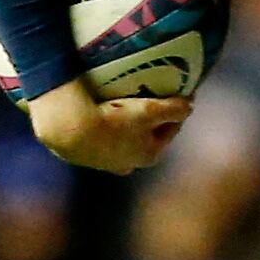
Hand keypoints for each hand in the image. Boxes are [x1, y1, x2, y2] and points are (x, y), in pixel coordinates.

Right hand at [27, 77, 189, 173]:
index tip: (176, 95)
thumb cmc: (115, 120)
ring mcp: (104, 162)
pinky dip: (102, 127)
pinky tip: (96, 114)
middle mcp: (129, 164)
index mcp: (150, 155)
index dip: (175, 111)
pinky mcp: (82, 155)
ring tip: (120, 104)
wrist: (69, 128)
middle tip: (147, 99)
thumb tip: (189, 105)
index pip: (171, 130)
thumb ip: (175, 109)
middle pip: (147, 137)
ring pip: (122, 140)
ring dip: (124, 125)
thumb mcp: (150, 111)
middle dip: (150, 121)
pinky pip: (98, 137)